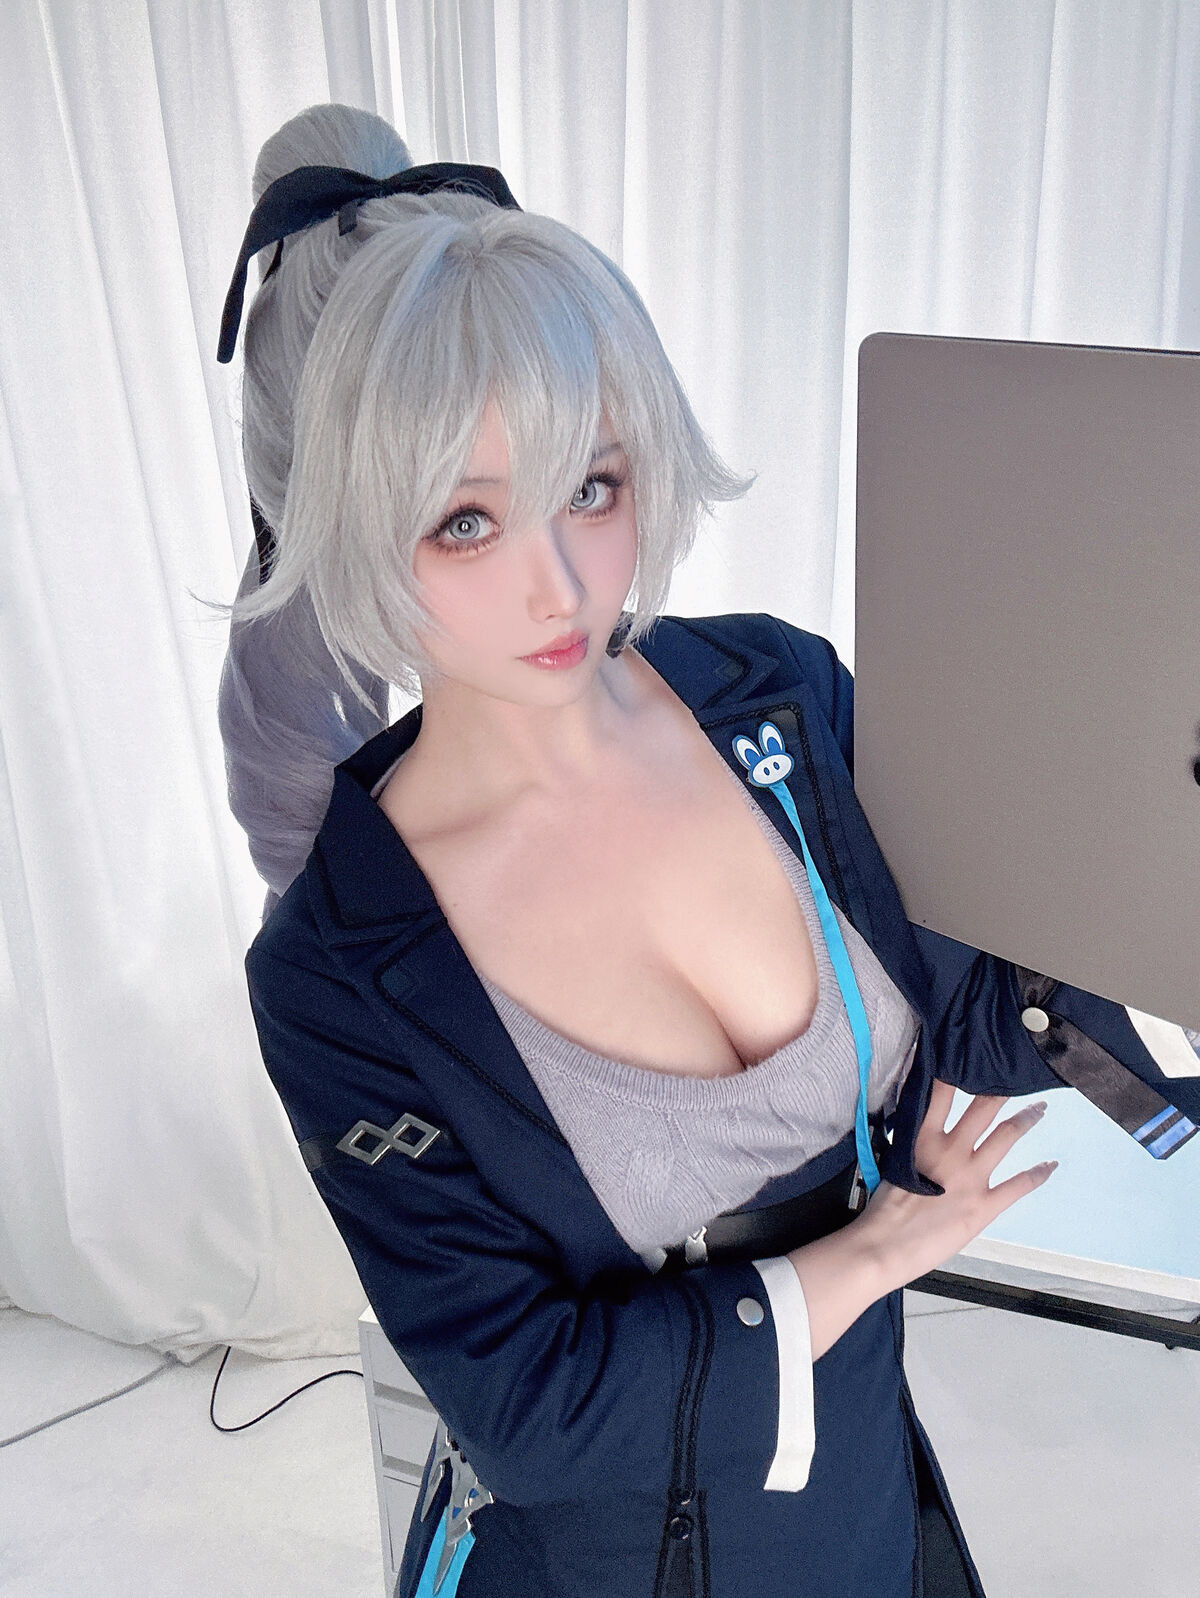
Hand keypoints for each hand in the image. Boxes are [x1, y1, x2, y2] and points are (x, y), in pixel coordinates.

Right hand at [855, 1079, 1057, 1294]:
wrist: (887, 1247)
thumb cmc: (882, 1209)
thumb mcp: (891, 1160)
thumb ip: (910, 1138)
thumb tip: (918, 1121)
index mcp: (923, 1138)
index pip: (941, 1091)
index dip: (955, 1069)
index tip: (967, 1053)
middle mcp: (952, 1150)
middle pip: (984, 1107)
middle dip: (1002, 1089)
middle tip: (1017, 1076)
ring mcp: (972, 1177)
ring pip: (1007, 1136)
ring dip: (1026, 1119)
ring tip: (1039, 1109)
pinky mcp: (985, 1205)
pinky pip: (1020, 1185)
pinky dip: (1038, 1174)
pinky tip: (1050, 1165)